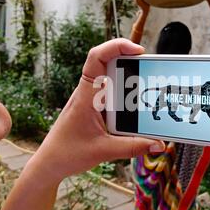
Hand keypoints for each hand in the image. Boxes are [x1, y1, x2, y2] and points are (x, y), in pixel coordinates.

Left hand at [29, 39, 164, 184]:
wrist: (50, 163)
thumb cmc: (67, 153)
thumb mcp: (104, 151)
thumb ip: (133, 147)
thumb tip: (158, 144)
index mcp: (86, 95)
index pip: (96, 57)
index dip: (117, 46)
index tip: (138, 51)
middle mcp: (89, 92)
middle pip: (110, 64)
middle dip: (132, 62)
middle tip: (152, 70)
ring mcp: (92, 100)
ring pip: (113, 80)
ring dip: (130, 81)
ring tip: (150, 88)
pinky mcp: (96, 109)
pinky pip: (113, 96)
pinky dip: (127, 97)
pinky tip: (138, 108)